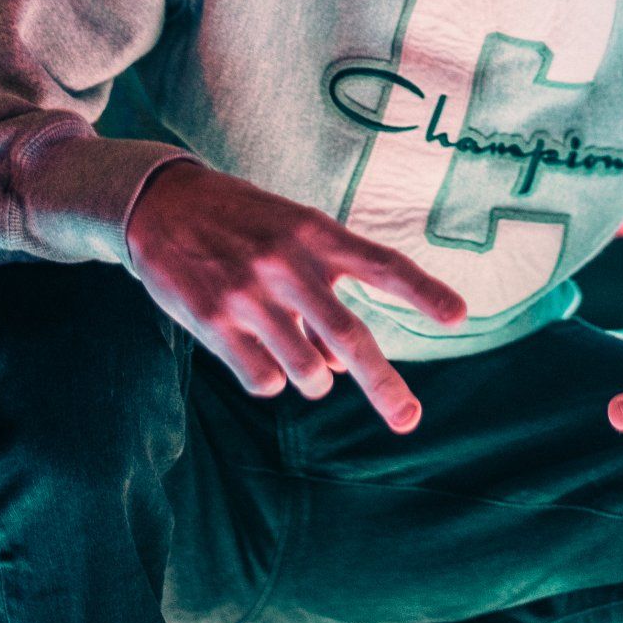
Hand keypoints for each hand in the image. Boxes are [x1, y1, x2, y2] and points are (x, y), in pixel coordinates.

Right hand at [127, 161, 465, 432]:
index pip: (382, 263)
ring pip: (308, 372)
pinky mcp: (215, 322)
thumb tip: (335, 367)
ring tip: (291, 347)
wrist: (162, 204)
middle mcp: (288, 263)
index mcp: (315, 233)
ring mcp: (251, 295)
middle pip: (350, 336)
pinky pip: (264, 381)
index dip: (423, 291)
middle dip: (384, 385)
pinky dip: (268, 376)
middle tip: (408, 419)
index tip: (460, 316)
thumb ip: (323, 290)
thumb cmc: (242, 223)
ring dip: (312, 377)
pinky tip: (250, 348)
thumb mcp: (290, 234)